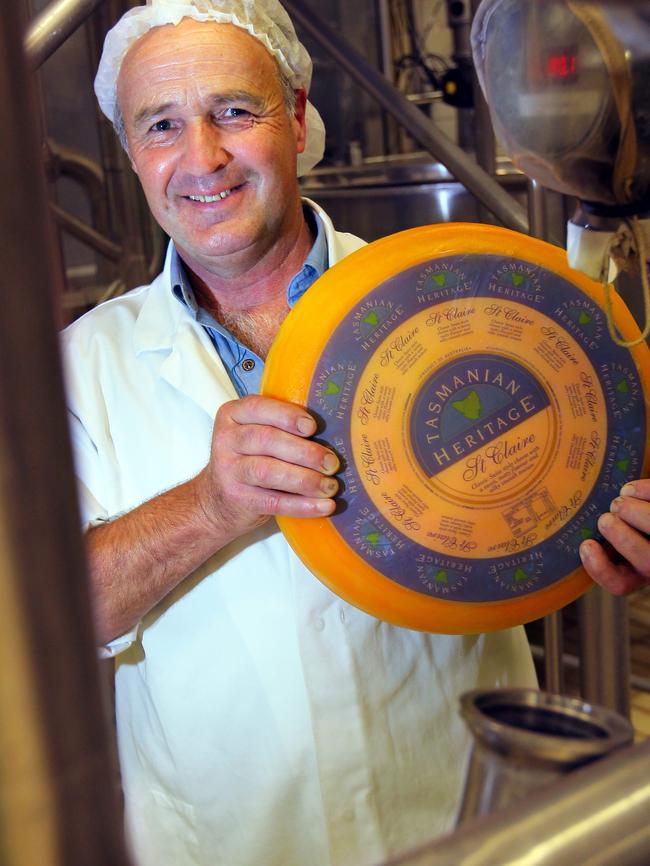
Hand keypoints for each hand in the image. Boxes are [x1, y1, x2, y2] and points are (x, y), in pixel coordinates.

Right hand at [196, 395, 338, 540]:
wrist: (216, 502)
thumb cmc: (249, 460)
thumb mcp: (255, 435)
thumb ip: (281, 427)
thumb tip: (334, 432)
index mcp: (232, 415)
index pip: (258, 408)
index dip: (287, 416)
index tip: (313, 427)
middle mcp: (226, 440)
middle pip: (267, 440)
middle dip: (304, 452)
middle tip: (332, 463)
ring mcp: (228, 471)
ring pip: (268, 471)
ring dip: (305, 479)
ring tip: (330, 486)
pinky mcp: (236, 499)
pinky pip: (273, 502)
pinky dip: (302, 505)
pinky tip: (324, 506)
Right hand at [579, 479, 649, 594]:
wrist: (640, 511)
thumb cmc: (615, 521)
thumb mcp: (603, 538)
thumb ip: (589, 538)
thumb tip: (544, 522)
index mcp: (632, 573)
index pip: (618, 584)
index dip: (601, 568)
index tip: (586, 545)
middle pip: (645, 562)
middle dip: (621, 537)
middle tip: (605, 517)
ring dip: (635, 512)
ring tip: (620, 499)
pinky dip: (645, 491)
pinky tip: (630, 488)